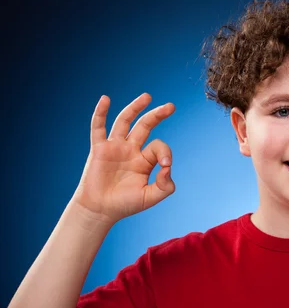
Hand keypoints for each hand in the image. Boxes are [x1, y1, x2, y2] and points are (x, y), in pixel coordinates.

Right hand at [70, 93, 175, 227]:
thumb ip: (165, 185)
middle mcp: (131, 150)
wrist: (100, 211)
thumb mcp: (151, 197)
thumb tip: (168, 167)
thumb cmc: (125, 204)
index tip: (166, 164)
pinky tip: (105, 99)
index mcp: (145, 160)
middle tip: (171, 106)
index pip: (158, 146)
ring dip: (135, 107)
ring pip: (125, 121)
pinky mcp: (99, 149)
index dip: (165, 152)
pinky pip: (98, 128)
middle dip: (158, 115)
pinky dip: (100, 113)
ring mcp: (115, 147)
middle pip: (145, 126)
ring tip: (148, 96)